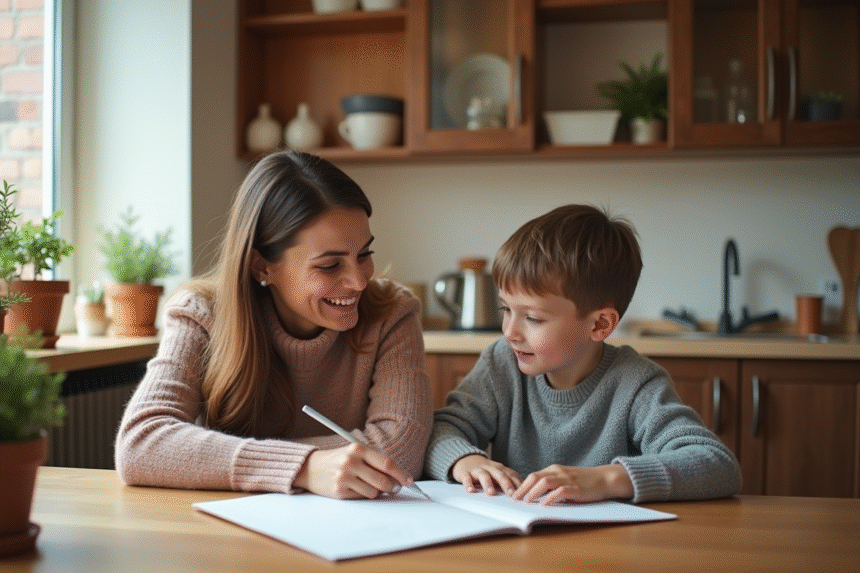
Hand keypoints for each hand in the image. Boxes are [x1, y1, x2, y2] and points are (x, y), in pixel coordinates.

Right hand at [294, 443, 413, 499]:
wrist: (310, 468)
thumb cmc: (339, 460)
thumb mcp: (356, 453)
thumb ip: (375, 462)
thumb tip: (399, 479)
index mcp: (358, 449)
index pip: (386, 463)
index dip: (401, 474)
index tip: (410, 481)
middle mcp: (350, 462)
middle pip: (383, 480)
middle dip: (393, 487)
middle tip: (394, 489)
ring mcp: (344, 477)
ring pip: (374, 492)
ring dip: (377, 492)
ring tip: (370, 485)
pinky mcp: (338, 491)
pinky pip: (362, 497)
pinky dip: (364, 495)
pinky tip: (356, 488)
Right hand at [451, 454, 522, 495]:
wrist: (466, 459)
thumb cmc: (486, 471)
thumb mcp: (498, 474)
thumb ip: (510, 481)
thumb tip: (525, 493)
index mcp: (500, 469)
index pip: (511, 475)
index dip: (518, 484)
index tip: (524, 494)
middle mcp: (490, 468)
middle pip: (499, 474)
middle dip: (506, 483)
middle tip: (511, 494)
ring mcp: (478, 470)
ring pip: (484, 475)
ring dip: (488, 483)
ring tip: (491, 493)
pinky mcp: (465, 473)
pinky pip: (467, 477)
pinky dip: (468, 483)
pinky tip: (470, 490)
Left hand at [512, 464, 633, 504]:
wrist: (604, 478)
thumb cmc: (584, 480)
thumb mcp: (565, 478)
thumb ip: (553, 483)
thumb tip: (536, 494)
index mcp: (554, 469)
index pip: (533, 475)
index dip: (522, 485)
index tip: (514, 494)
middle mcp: (558, 472)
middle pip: (535, 477)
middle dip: (523, 488)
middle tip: (514, 499)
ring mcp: (566, 479)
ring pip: (544, 482)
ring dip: (533, 492)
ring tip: (526, 501)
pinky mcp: (575, 488)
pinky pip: (560, 491)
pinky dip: (551, 497)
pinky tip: (545, 504)